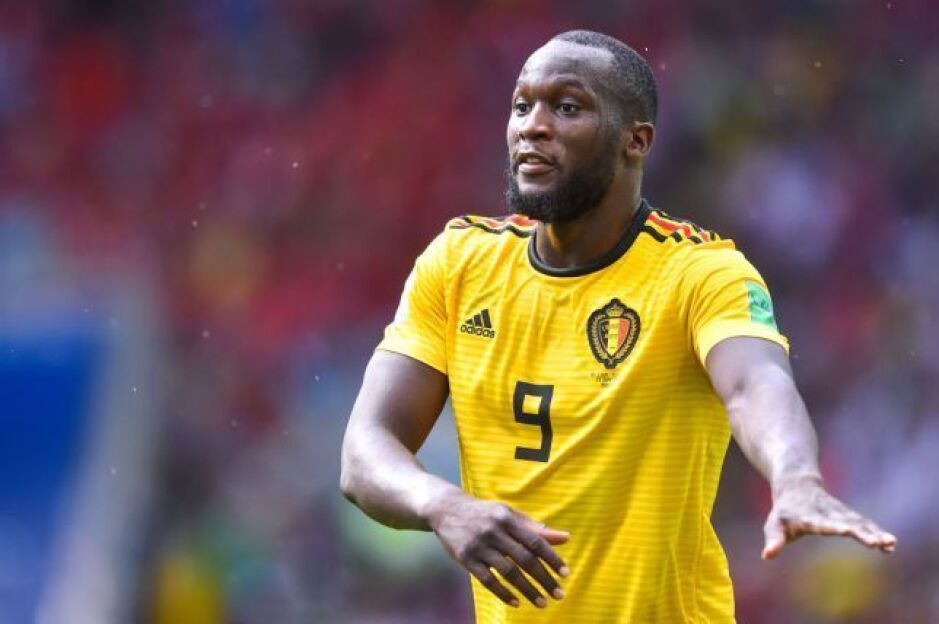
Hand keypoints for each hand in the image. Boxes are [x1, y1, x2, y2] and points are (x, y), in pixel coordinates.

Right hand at [425, 490, 569, 607]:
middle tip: (558, 595)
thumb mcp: (508, 514)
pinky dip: (503, 592)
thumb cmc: (485, 514)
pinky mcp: (465, 558)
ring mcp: (479, 545)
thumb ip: (534, 527)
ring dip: (527, 589)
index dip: (552, 558)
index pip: (535, 540)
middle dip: (543, 578)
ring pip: (508, 572)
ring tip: (541, 602)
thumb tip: (565, 538)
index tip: (565, 574)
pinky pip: (487, 579)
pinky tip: (516, 602)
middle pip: (524, 559)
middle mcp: (494, 531)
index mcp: (507, 518)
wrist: (446, 509)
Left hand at [762, 476, 896, 559]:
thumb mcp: (774, 523)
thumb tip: (766, 555)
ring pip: (860, 522)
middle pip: (847, 522)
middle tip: (878, 543)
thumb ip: (774, 539)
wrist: (796, 484)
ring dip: (875, 533)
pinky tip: (890, 545)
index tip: (846, 531)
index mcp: (809, 517)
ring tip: (890, 544)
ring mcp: (840, 512)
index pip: (822, 523)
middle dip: (862, 532)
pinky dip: (876, 532)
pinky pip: (864, 523)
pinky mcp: (848, 514)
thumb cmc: (784, 510)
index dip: (833, 526)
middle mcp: (828, 513)